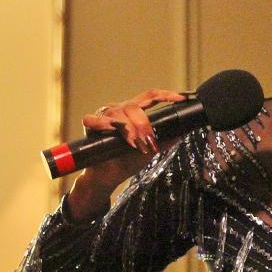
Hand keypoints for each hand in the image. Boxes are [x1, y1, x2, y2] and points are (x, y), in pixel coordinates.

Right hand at [68, 88, 186, 221]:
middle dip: (144, 124)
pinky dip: (104, 124)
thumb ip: (164, 141)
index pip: (151, 97)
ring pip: (119, 112)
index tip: (180, 99)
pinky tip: (112, 130)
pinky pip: (94, 119)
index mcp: (134, 112)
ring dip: (130, 128)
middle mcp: (120, 109)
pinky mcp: (91, 125)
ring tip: (134, 143)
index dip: (165, 95)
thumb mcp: (150, 150)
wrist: (110, 176)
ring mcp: (105, 115)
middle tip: (148, 141)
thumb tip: (180, 134)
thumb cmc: (127, 160)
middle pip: (135, 106)